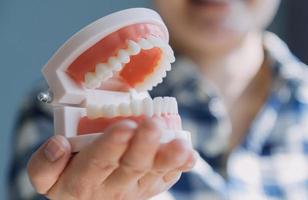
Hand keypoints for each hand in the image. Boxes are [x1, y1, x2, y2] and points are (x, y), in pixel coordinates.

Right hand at [27, 118, 197, 199]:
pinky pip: (169, 177)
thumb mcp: (47, 177)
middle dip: (143, 145)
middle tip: (152, 125)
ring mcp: (137, 187)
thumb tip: (58, 143)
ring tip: (180, 144)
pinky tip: (189, 155)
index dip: (111, 145)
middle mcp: (113, 186)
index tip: (123, 127)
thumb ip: (44, 164)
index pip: (97, 162)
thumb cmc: (71, 178)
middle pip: (131, 166)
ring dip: (169, 157)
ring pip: (155, 173)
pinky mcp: (152, 185)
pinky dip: (181, 165)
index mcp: (83, 180)